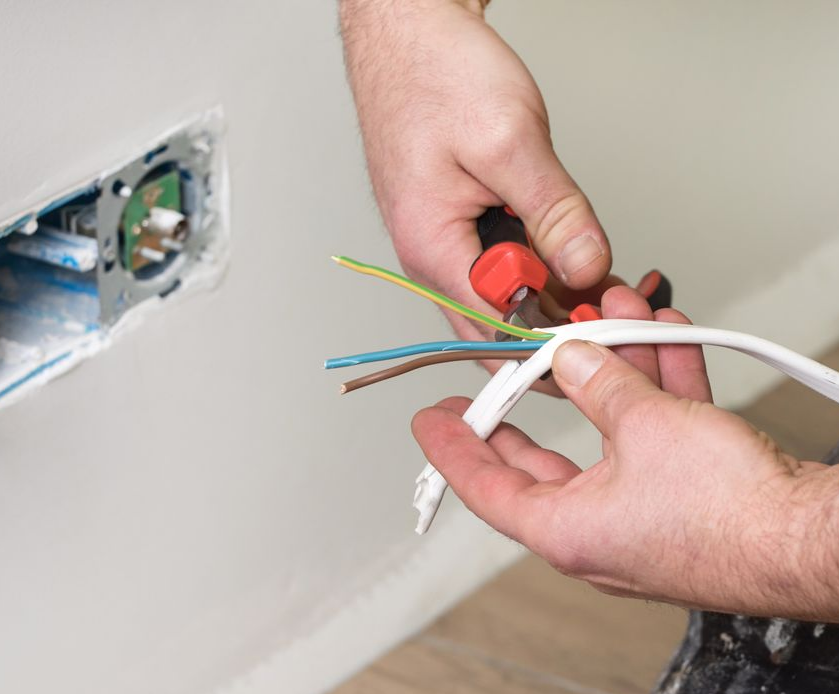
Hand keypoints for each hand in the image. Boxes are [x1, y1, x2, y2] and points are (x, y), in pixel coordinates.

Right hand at [339, 0, 611, 340]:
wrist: (406, 31)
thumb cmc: (435, 73)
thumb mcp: (509, 140)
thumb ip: (553, 212)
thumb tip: (586, 267)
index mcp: (434, 251)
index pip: (500, 330)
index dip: (556, 332)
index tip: (603, 316)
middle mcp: (432, 261)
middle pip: (503, 329)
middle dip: (561, 320)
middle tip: (615, 301)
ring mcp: (444, 248)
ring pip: (507, 300)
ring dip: (556, 293)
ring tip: (602, 275)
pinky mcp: (459, 231)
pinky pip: (503, 270)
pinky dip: (542, 267)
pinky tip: (575, 254)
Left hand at [412, 286, 837, 619]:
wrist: (803, 539)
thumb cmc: (728, 515)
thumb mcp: (647, 427)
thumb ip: (601, 385)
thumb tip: (573, 359)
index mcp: (565, 531)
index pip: (486, 488)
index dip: (453, 449)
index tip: (430, 421)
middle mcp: (594, 533)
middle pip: (545, 461)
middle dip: (535, 399)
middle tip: (506, 370)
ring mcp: (639, 520)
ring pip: (609, 439)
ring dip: (613, 378)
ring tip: (610, 319)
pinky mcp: (682, 505)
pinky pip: (654, 443)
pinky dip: (658, 396)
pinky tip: (666, 344)